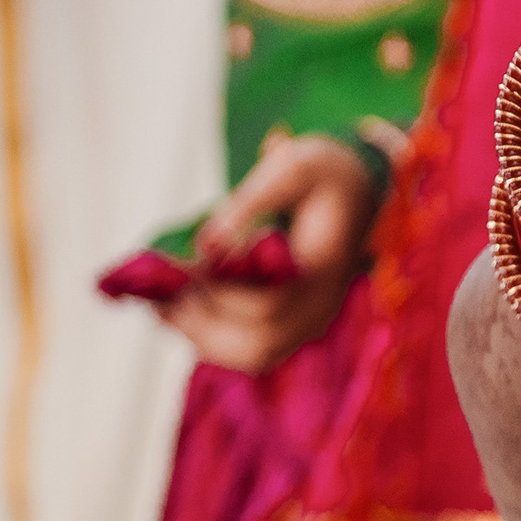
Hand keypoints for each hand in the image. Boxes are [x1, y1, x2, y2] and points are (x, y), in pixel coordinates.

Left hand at [157, 130, 379, 373]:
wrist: (360, 192)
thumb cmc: (324, 174)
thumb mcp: (295, 165)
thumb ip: (252, 199)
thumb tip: (207, 243)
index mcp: (326, 268)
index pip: (267, 304)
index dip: (218, 292)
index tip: (181, 265)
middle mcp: (323, 306)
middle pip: (258, 345)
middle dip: (202, 323)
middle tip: (160, 295)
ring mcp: (312, 322)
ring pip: (252, 355)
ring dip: (202, 336)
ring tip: (162, 305)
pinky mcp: (296, 326)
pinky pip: (252, 349)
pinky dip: (214, 338)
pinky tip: (182, 311)